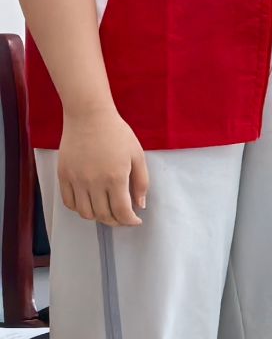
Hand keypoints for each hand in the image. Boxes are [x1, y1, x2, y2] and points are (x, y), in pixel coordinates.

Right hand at [57, 107, 148, 226]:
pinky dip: (79, 208)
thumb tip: (139, 205)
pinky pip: (68, 202)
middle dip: (116, 221)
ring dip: (97, 217)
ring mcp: (76, 180)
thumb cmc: (116, 133)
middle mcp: (94, 182)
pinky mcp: (63, 175)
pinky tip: (89, 203)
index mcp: (115, 178)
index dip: (130, 221)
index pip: (122, 211)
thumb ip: (141, 183)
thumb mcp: (138, 156)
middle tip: (123, 218)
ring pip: (84, 212)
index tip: (135, 220)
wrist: (88, 116)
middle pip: (103, 215)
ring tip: (106, 211)